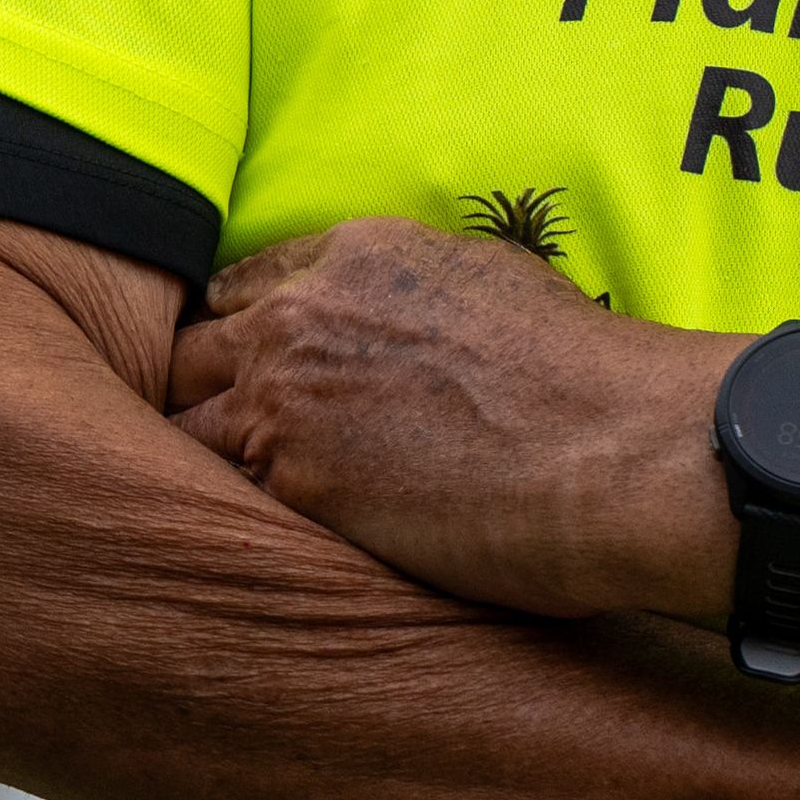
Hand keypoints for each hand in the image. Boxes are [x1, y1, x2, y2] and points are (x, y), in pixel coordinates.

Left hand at [174, 219, 739, 621]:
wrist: (614, 444)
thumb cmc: (580, 372)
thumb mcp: (487, 281)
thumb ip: (402, 294)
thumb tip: (378, 328)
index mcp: (355, 253)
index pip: (238, 289)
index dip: (238, 339)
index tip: (248, 379)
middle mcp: (302, 313)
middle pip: (189, 356)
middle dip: (202, 399)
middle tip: (230, 449)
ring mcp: (285, 397)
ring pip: (186, 431)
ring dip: (207, 466)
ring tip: (229, 508)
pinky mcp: (291, 482)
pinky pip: (222, 500)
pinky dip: (231, 522)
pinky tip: (258, 545)